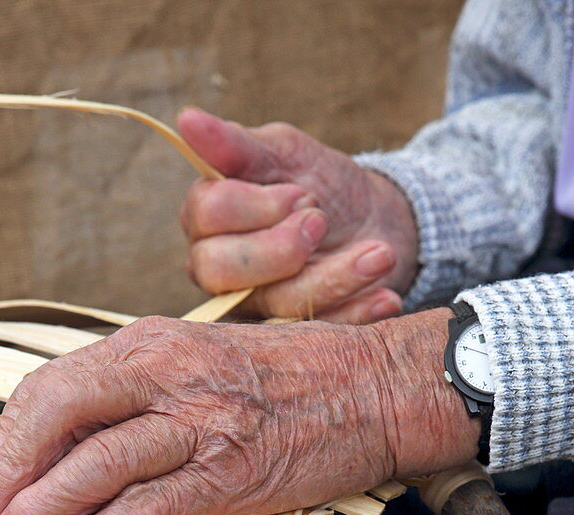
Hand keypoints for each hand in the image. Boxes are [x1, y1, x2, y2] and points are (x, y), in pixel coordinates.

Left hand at [0, 309, 477, 514]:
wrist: (378, 386)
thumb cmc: (291, 377)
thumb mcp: (202, 361)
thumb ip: (141, 391)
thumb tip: (74, 443)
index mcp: (154, 343)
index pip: (54, 386)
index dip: (8, 436)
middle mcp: (170, 374)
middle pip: (61, 418)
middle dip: (10, 474)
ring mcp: (204, 423)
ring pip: (98, 466)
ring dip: (42, 511)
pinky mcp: (235, 473)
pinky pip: (153, 510)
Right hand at [178, 108, 418, 322]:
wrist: (375, 223)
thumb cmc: (321, 183)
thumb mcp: (287, 153)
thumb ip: (239, 145)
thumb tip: (188, 119)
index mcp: (207, 219)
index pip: (206, 216)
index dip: (254, 206)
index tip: (301, 193)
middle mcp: (218, 269)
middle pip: (220, 270)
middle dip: (279, 248)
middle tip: (323, 222)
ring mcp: (254, 307)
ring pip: (277, 305)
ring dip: (335, 278)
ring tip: (380, 254)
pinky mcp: (292, 335)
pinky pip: (315, 335)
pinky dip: (357, 315)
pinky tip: (385, 297)